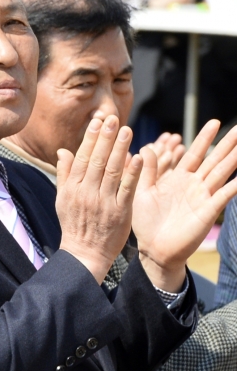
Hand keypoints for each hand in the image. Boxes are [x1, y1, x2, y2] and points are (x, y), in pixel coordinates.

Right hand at [55, 114, 139, 282]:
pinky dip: (132, 173)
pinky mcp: (120, 211)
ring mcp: (103, 202)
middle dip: (106, 138)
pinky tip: (138, 158)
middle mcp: (86, 192)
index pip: (82, 157)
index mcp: (72, 188)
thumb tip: (63, 151)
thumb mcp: (62, 200)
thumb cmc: (74, 225)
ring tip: (128, 130)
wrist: (85, 253)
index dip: (91, 138)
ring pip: (112, 171)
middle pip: (97, 160)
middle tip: (114, 118)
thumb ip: (65, 174)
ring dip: (120, 149)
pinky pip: (126, 189)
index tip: (99, 121)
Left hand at [132, 120, 236, 291]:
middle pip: (214, 160)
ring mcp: (203, 197)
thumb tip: (146, 147)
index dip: (203, 139)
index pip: (194, 154)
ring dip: (233, 158)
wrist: (153, 249)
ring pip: (222, 173)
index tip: (214, 122)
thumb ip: (147, 171)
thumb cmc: (146, 222)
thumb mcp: (142, 192)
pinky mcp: (208, 211)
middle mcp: (194, 185)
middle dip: (226, 143)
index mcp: (178, 178)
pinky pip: (224, 195)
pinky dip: (233, 186)